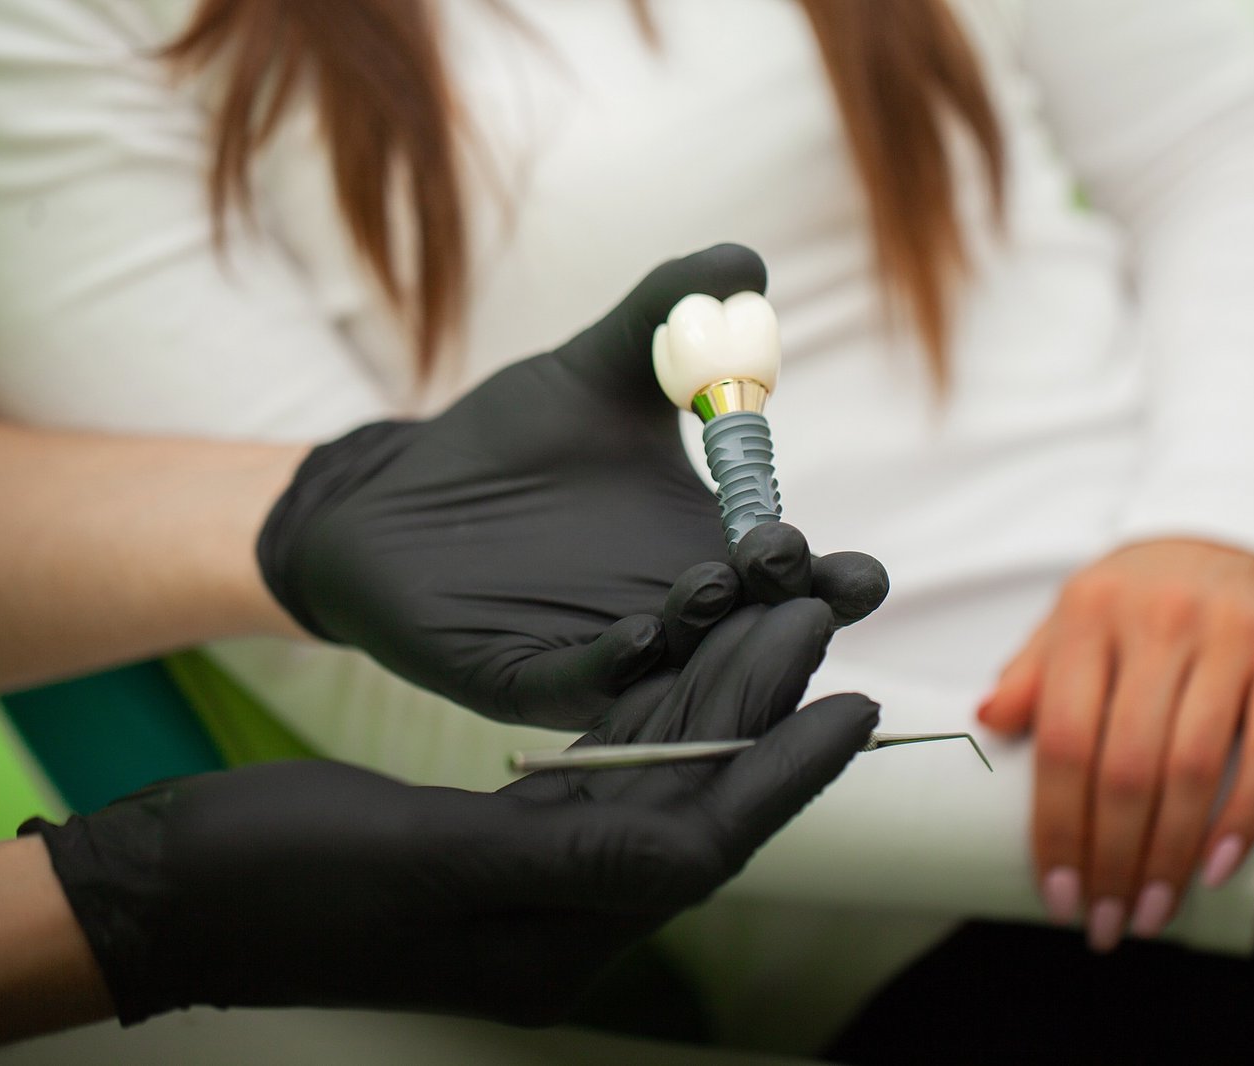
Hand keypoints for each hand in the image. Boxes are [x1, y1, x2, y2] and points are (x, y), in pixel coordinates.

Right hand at [22, 595, 877, 1026]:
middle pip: (696, 801)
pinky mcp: (503, 839)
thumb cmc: (272, 884)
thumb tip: (696, 859)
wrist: (168, 893)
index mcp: (552, 940)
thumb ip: (562, 858)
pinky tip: (683, 654)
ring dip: (717, 697)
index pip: (704, 848)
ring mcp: (534, 878)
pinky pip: (605, 769)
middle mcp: (562, 917)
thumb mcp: (416, 864)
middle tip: (815, 613)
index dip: (787, 776)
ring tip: (774, 616)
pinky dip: (651, 709)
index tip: (855, 702)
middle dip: (762, 708)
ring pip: (660, 776)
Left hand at [257, 243, 886, 728]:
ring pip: (675, 675)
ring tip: (708, 585)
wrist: (397, 497)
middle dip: (778, 613)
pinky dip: (613, 665)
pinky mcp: (525, 683)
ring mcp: (601, 659)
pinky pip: (579, 687)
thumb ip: (668, 314)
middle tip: (781, 560)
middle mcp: (671, 619)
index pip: (790, 585)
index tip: (857, 569)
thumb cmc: (511, 444)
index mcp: (707, 556)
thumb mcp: (599, 369)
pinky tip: (637, 632)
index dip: (829, 582)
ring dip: (703, 640)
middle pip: (750, 642)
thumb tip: (745, 264)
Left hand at [979, 538, 1253, 950]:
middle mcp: (1157, 623)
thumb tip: (989, 719)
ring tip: (1151, 909)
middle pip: (1125, 766)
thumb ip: (1033, 670)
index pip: (1062, 738)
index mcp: (1089, 615)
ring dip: (1169, 855)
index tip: (1057, 889)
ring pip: (1191, 767)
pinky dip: (1243, 817)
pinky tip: (1217, 867)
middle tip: (1106, 921)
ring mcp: (1229, 637)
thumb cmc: (1141, 591)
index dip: (1056, 824)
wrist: (1238, 525)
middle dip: (1111, 858)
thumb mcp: (1074, 614)